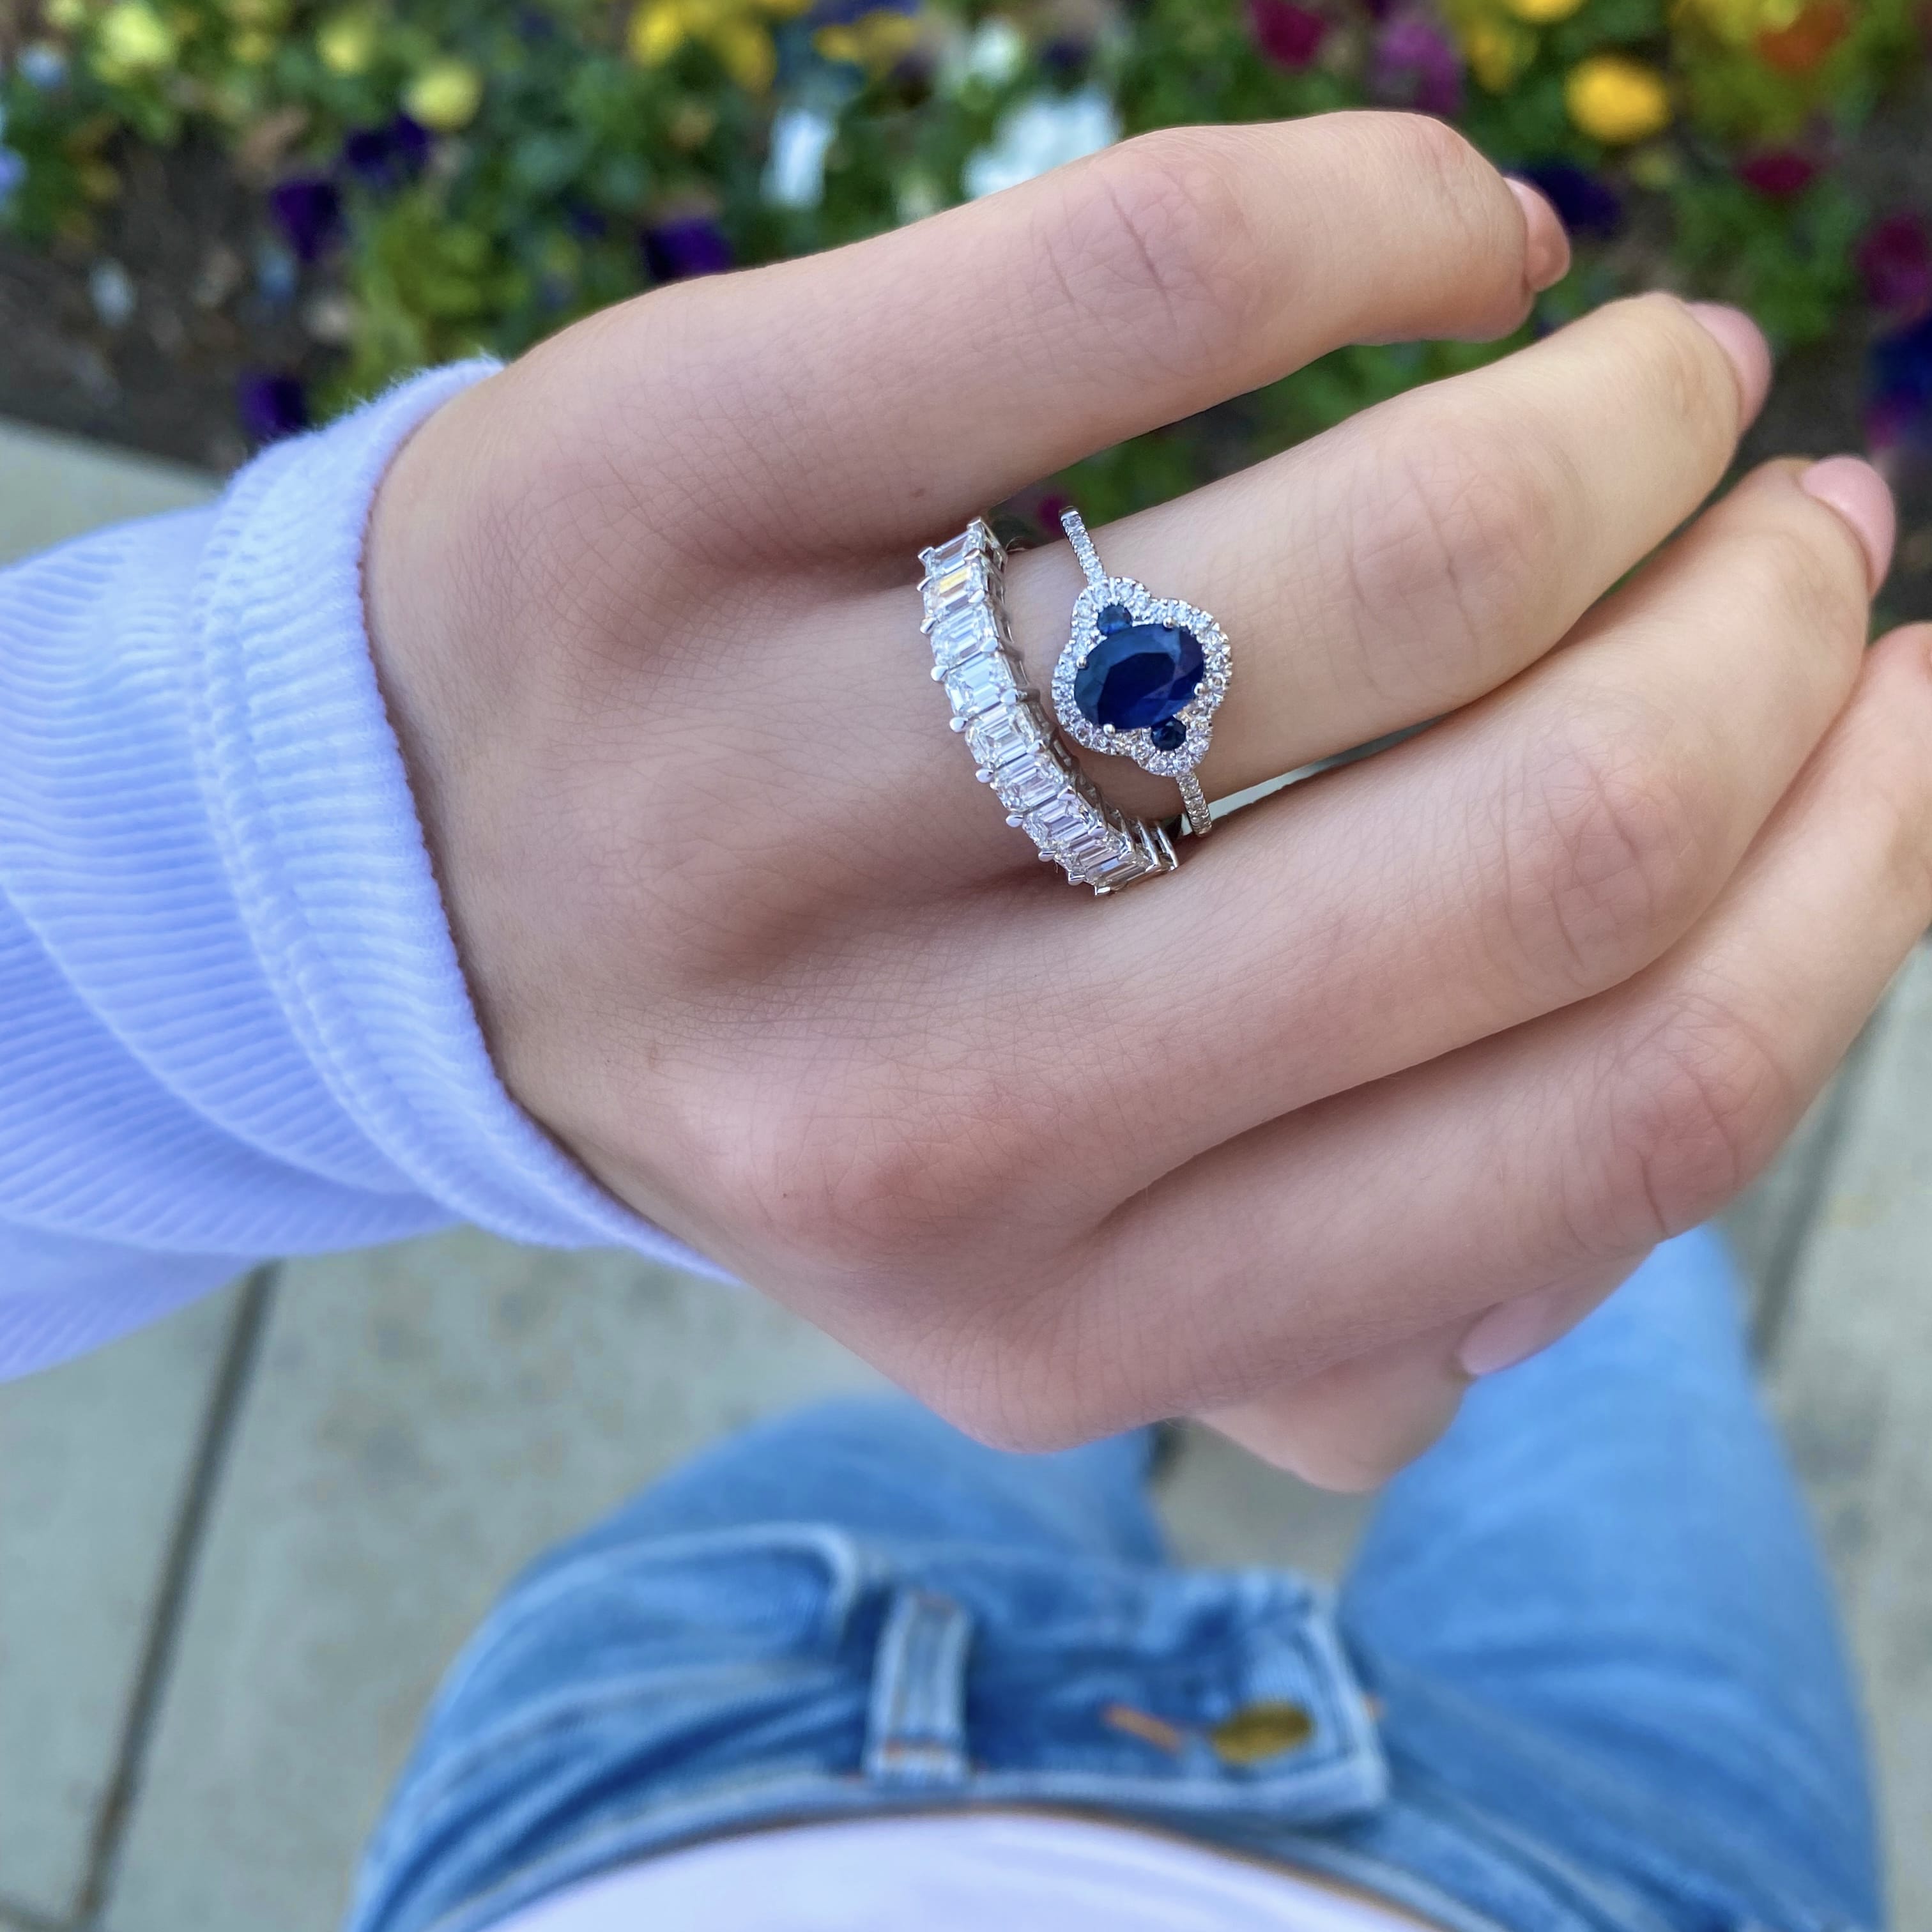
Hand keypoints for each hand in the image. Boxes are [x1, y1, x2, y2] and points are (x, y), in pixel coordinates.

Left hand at [365, 111, 1930, 1488]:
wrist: (418, 900)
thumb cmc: (809, 1048)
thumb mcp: (1041, 1253)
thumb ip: (1328, 1296)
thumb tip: (1629, 1189)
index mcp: (1063, 1314)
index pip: (1612, 1113)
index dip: (1849, 884)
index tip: (1898, 719)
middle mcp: (917, 1112)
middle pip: (1548, 842)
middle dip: (1764, 647)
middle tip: (1801, 525)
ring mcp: (754, 795)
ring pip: (1378, 566)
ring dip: (1619, 431)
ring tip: (1662, 381)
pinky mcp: (646, 485)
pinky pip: (1120, 283)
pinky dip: (1373, 212)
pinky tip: (1452, 231)